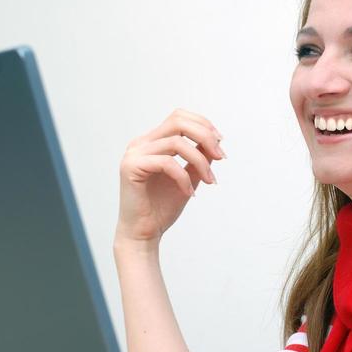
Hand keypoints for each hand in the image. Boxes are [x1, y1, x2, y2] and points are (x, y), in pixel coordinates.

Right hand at [115, 108, 225, 243]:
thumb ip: (198, 157)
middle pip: (178, 121)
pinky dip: (184, 177)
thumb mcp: (188, 177)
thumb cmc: (162, 208)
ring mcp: (134, 154)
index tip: (220, 145)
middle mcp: (141, 143)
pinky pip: (167, 163)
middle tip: (221, 157)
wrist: (143, 233)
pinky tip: (190, 193)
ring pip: (176, 142)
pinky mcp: (130, 167)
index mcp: (152, 142)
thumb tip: (215, 141)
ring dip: (200, 161)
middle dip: (205, 136)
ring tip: (209, 180)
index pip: (179, 117)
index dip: (204, 125)